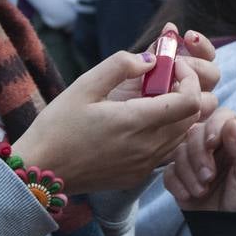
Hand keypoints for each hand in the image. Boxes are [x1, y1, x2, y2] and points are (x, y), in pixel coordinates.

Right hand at [13, 48, 213, 194]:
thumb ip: (119, 66)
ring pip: (184, 134)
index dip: (189, 77)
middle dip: (187, 91)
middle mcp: (148, 147)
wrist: (41, 170)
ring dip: (179, 111)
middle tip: (164, 76)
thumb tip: (149, 60)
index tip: (170, 65)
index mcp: (136, 122)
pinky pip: (167, 150)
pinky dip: (167, 131)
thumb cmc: (57, 126)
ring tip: (152, 96)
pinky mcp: (139, 175)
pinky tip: (141, 120)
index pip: (191, 100)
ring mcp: (145, 165)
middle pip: (194, 117)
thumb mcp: (84, 85)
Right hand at [164, 107, 235, 212]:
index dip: (213, 127)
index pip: (220, 117)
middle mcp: (213, 143)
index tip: (211, 144)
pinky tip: (189, 196)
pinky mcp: (181, 176)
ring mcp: (195, 159)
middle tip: (208, 177)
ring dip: (189, 172)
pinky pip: (169, 172)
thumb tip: (230, 124)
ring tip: (202, 191)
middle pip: (195, 132)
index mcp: (235, 136)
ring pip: (179, 152)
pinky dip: (177, 184)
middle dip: (198, 155)